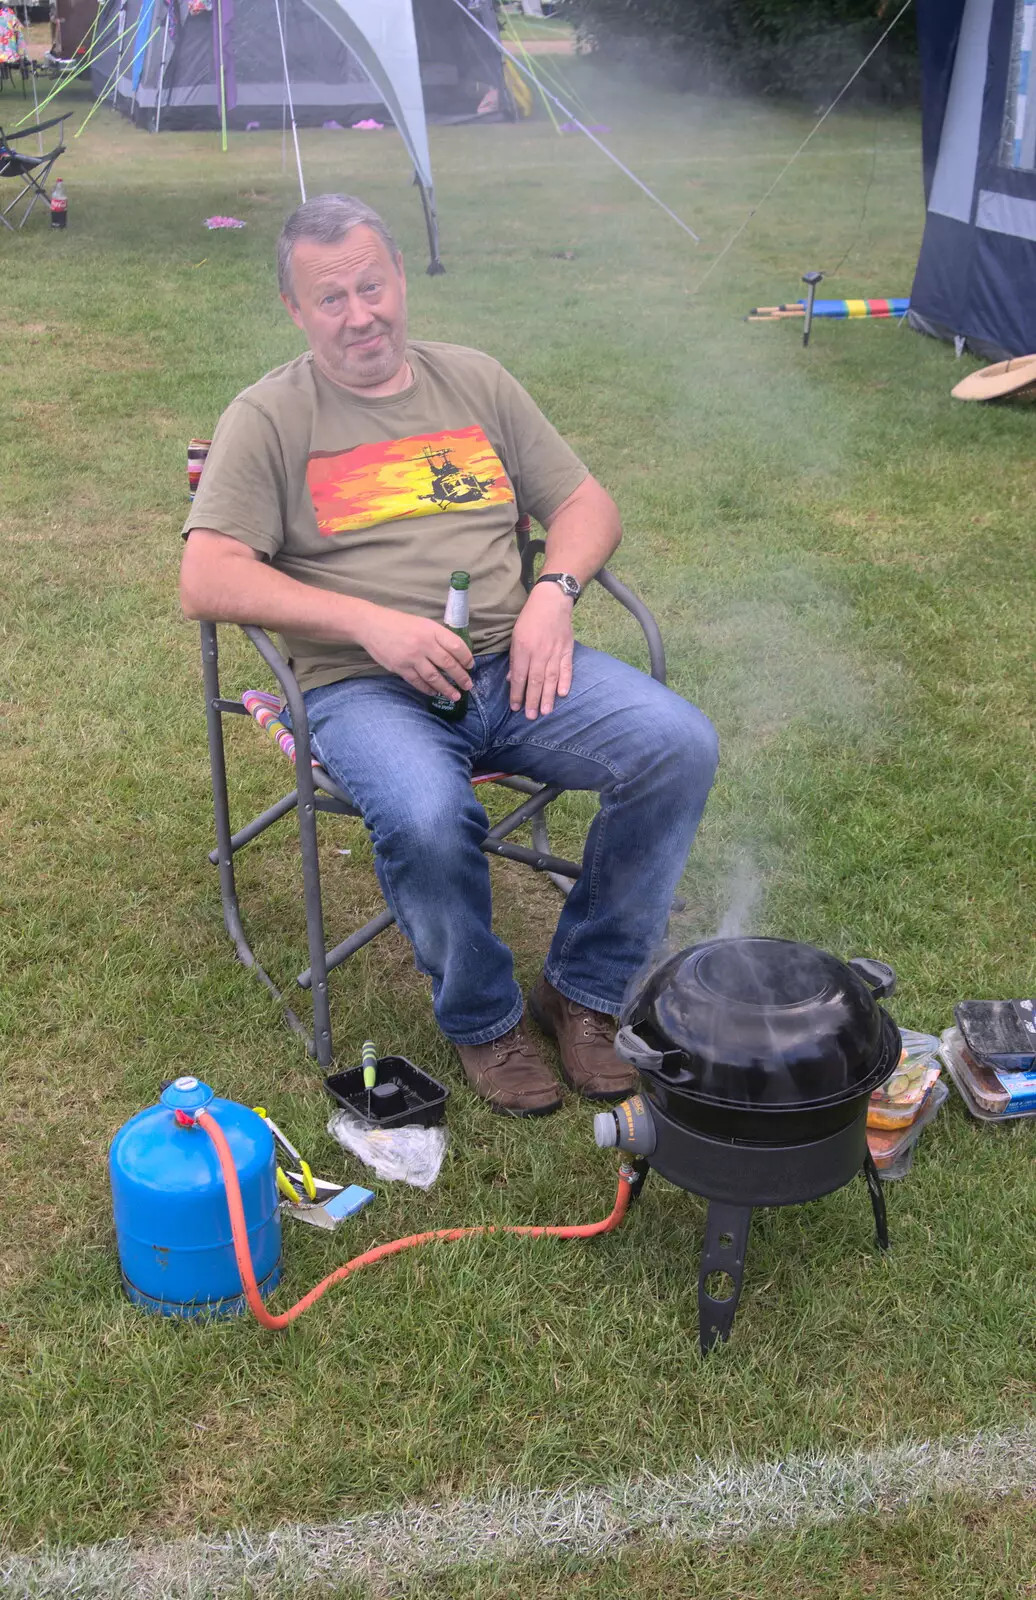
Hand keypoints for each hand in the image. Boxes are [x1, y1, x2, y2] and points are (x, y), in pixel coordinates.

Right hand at [355, 605, 473, 699]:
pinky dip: (427, 689)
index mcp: (431, 630)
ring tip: (455, 695)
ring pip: (434, 677)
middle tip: (468, 686)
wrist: (371, 625)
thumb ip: (437, 636)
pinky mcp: (400, 668)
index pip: (456, 646)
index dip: (466, 658)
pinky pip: (418, 682)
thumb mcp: (422, 623)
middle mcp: (424, 644)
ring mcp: (412, 657)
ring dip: (446, 688)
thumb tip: (454, 653)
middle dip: (461, 677)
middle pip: (448, 664)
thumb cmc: (399, 623)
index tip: (470, 666)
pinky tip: (434, 693)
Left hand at [508, 582, 574, 718]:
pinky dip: (565, 681)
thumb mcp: (516, 636)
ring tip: (545, 712)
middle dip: (532, 700)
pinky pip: (567, 668)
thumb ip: (515, 659)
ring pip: (551, 678)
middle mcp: (539, 652)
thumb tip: (512, 680)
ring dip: (548, 696)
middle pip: (535, 681)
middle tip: (531, 717)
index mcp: (524, 648)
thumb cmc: (530, 619)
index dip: (517, 693)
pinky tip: (562, 694)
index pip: (520, 676)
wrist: (552, 601)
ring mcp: (555, 652)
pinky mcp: (567, 650)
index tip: (515, 707)